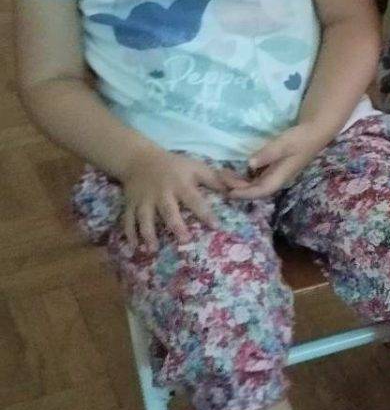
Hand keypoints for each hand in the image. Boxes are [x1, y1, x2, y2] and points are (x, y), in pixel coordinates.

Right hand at [117, 148, 241, 249]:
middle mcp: (162, 193)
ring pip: (144, 218)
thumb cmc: (175, 166)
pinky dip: (129, 234)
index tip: (216, 226)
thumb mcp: (197, 168)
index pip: (195, 200)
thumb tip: (242, 189)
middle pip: (169, 211)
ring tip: (152, 249)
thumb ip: (218, 180)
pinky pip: (127, 220)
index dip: (205, 213)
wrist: (140, 160)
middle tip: (184, 240)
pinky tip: (133, 247)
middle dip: (176, 226)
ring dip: (148, 234)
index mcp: (180, 184)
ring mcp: (144, 200)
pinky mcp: (130, 204)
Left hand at [229, 120, 331, 199]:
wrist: (315, 132)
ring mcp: (276, 174)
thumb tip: (249, 164)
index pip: (260, 191)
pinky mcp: (275, 168)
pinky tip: (236, 170)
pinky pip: (257, 178)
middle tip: (220, 177)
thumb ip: (267, 154)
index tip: (228, 191)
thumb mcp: (284, 144)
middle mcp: (278, 179)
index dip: (244, 193)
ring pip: (255, 185)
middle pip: (255, 190)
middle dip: (237, 187)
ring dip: (240, 183)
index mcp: (281, 176)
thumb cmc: (300, 138)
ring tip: (224, 174)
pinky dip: (245, 177)